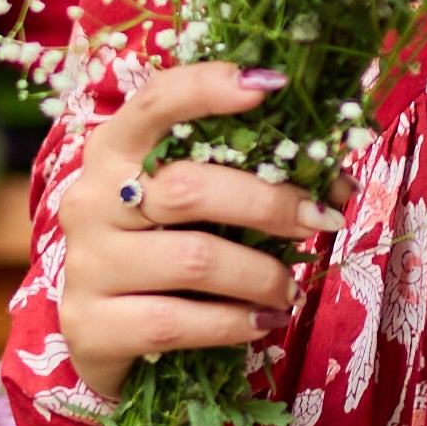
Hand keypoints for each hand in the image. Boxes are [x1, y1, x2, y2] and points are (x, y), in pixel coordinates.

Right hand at [52, 60, 327, 413]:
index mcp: (115, 151)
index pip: (155, 102)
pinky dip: (234, 323)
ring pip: (194, 260)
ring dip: (261, 275)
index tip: (271, 86)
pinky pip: (177, 321)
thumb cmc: (162, 254)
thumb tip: (338, 183)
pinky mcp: (91, 325)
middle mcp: (91, 199)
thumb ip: (252, 183)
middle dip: (270, 205)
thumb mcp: (199, 209)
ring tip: (289, 289)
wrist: (100, 339)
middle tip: (319, 222)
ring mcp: (87, 263)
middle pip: (189, 188)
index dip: (209, 87)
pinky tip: (262, 323)